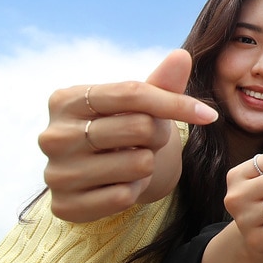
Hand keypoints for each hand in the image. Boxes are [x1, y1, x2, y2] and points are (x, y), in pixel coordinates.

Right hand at [39, 50, 218, 221]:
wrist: (106, 175)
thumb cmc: (126, 129)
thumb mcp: (143, 103)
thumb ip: (163, 81)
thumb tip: (181, 56)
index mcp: (67, 99)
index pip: (132, 92)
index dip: (176, 102)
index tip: (209, 114)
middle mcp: (53, 135)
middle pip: (139, 127)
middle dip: (158, 135)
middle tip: (146, 141)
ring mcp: (55, 173)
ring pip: (138, 164)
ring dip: (147, 165)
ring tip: (129, 162)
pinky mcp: (64, 206)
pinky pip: (124, 196)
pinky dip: (134, 191)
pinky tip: (119, 185)